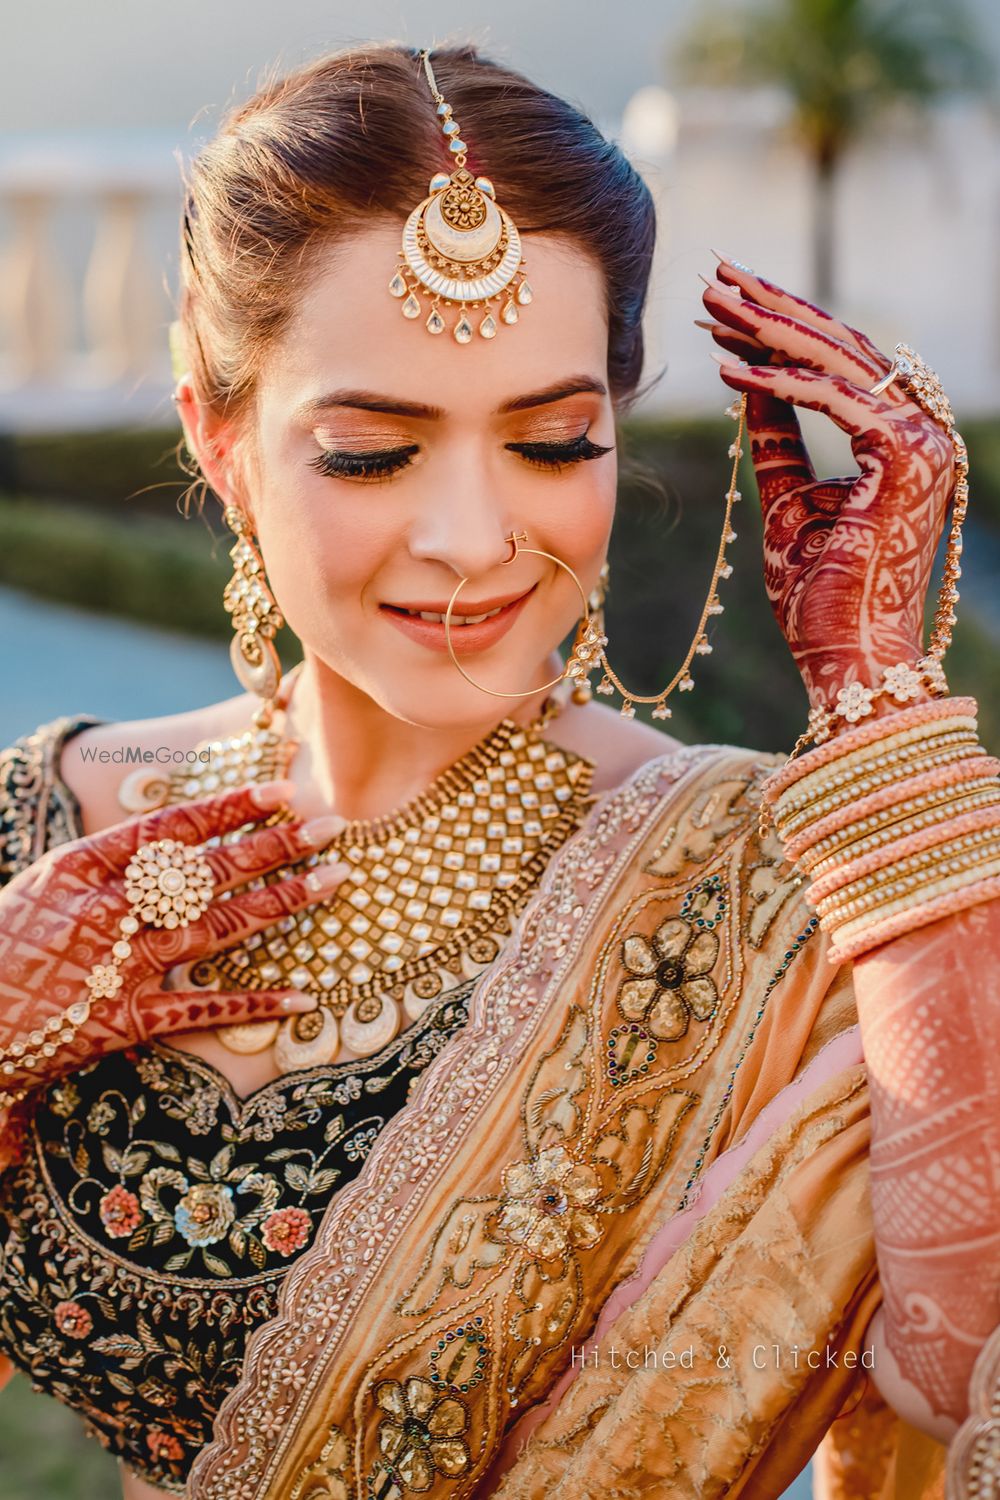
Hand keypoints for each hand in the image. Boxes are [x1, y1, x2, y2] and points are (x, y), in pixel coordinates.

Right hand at [0, 779, 346, 1106]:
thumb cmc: (6, 943)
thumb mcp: (48, 883)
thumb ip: (112, 859)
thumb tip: (179, 834)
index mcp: (83, 867)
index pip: (171, 827)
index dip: (231, 808)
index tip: (281, 791)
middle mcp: (107, 911)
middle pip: (208, 872)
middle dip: (276, 846)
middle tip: (332, 826)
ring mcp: (119, 968)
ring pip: (217, 929)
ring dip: (280, 902)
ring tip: (333, 879)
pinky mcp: (124, 1023)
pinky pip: (201, 1012)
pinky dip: (254, 1005)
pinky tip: (301, 996)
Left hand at [699, 256, 955, 706]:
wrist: (849, 658)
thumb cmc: (821, 596)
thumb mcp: (787, 500)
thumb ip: (777, 439)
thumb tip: (748, 384)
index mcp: (901, 441)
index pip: (839, 365)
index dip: (779, 330)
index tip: (723, 307)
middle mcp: (923, 433)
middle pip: (843, 348)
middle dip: (773, 310)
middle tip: (716, 277)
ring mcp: (924, 444)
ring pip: (841, 362)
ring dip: (771, 330)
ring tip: (713, 306)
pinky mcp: (908, 461)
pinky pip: (836, 404)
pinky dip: (781, 384)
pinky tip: (732, 369)